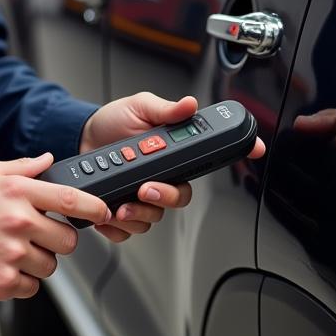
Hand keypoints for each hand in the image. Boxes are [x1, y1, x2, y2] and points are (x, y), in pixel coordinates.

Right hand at [0, 153, 110, 300]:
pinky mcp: (4, 282)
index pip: (70, 198)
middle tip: (38, 237)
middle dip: (58, 240)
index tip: (103, 212)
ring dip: (38, 262)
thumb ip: (23, 167)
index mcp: (18, 192)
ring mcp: (13, 254)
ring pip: (50, 265)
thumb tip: (48, 159)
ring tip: (12, 251)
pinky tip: (2, 266)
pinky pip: (32, 287)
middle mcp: (19, 222)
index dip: (93, 207)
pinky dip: (21, 281)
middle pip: (67, 239)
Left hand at [79, 93, 265, 242]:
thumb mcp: (139, 107)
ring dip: (138, 214)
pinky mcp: (123, 210)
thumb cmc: (113, 122)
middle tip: (146, 188)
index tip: (254, 148)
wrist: (80, 137)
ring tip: (119, 202)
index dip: (238, 154)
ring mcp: (143, 196)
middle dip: (164, 197)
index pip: (209, 157)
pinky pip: (128, 231)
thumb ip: (164, 109)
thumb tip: (188, 104)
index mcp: (172, 152)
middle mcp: (163, 177)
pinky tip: (107, 211)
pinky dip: (117, 226)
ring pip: (154, 218)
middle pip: (180, 198)